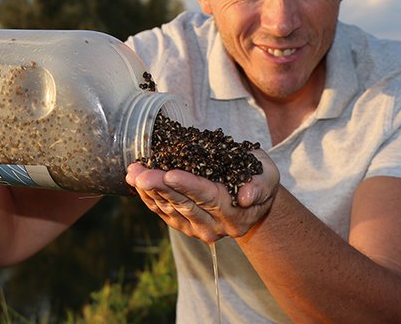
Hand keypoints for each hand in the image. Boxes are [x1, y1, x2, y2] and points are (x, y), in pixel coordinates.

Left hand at [125, 149, 279, 242]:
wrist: (252, 202)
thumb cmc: (258, 180)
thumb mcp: (268, 176)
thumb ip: (260, 185)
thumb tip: (245, 196)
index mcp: (233, 211)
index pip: (208, 196)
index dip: (188, 185)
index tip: (169, 174)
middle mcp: (214, 225)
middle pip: (184, 204)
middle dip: (159, 186)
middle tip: (140, 173)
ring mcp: (197, 229)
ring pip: (169, 208)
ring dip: (148, 191)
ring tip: (133, 172)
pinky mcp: (184, 226)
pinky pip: (162, 212)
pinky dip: (147, 197)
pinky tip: (135, 182)